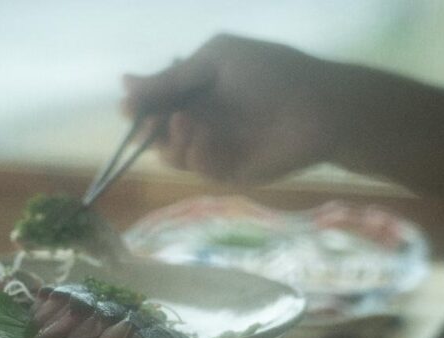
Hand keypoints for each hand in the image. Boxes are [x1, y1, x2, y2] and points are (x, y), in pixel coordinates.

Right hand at [122, 34, 347, 183]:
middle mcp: (203, 121)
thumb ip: (172, 77)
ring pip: (174, 155)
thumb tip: (125, 83)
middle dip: (149, 129)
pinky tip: (205, 138)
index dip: (140, 106)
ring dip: (172, 142)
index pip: (158, 102)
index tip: (128, 108)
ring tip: (185, 123)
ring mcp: (215, 147)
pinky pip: (200, 168)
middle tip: (147, 124)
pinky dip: (196, 154)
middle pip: (159, 133)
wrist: (318, 107)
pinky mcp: (229, 171)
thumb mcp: (216, 60)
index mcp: (199, 91)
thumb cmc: (271, 74)